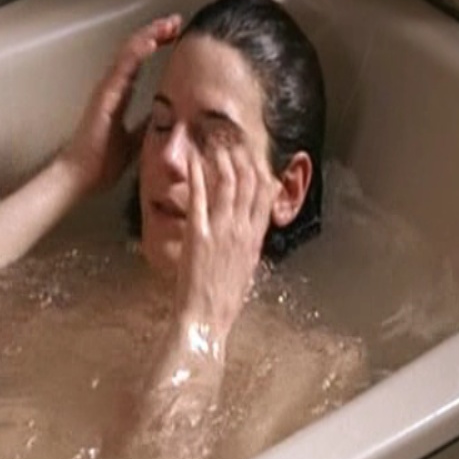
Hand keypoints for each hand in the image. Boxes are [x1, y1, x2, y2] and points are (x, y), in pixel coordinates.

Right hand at [59, 14, 181, 194]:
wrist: (82, 176)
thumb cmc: (103, 161)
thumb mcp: (137, 139)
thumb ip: (150, 124)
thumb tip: (170, 115)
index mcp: (120, 94)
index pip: (140, 60)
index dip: (157, 43)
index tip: (176, 36)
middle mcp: (113, 86)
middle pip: (135, 49)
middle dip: (157, 32)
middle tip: (177, 22)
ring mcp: (107, 88)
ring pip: (129, 51)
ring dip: (150, 34)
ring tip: (168, 24)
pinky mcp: (105, 94)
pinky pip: (122, 66)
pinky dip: (137, 50)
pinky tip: (152, 40)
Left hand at [175, 142, 279, 343]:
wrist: (206, 317)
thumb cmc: (224, 300)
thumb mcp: (246, 269)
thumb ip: (248, 245)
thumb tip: (249, 230)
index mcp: (254, 239)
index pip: (264, 197)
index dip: (261, 172)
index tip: (255, 157)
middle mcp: (241, 230)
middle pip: (248, 184)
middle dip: (243, 159)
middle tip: (235, 142)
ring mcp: (221, 231)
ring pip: (227, 186)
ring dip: (222, 161)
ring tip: (217, 144)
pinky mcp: (198, 234)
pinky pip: (199, 198)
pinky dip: (196, 176)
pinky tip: (193, 161)